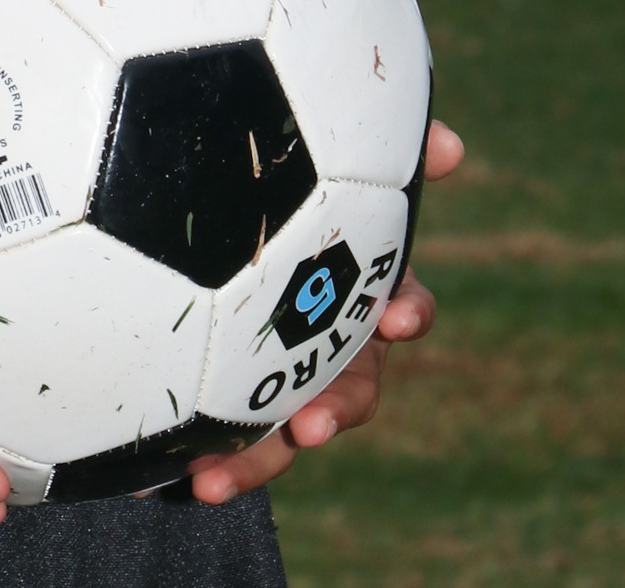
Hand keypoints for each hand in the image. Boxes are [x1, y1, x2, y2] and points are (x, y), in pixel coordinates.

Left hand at [188, 120, 464, 504]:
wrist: (215, 219)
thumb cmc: (294, 185)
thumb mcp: (336, 164)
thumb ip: (391, 152)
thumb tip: (453, 146)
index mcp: (364, 291)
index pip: (406, 306)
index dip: (407, 314)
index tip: (394, 319)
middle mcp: (336, 344)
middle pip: (351, 390)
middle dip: (333, 412)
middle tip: (310, 425)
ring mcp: (288, 375)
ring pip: (285, 430)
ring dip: (258, 460)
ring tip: (215, 478)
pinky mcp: (238, 400)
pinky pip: (230, 439)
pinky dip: (209, 460)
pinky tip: (171, 478)